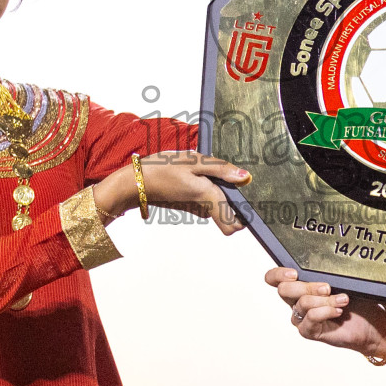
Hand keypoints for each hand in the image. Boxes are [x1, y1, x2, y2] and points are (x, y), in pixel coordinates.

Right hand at [95, 151, 247, 234]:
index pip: (233, 225)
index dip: (245, 216)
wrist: (135, 182)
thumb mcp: (193, 160)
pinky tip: (201, 175)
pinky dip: (208, 191)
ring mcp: (195, 209)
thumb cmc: (162, 168)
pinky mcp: (189, 205)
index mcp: (208, 198)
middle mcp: (203, 209)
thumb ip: (221, 169)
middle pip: (229, 216)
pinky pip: (207, 202)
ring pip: (218, 206)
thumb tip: (245, 177)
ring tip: (213, 171)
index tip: (249, 200)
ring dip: (221, 193)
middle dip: (236, 202)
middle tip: (232, 179)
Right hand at [262, 268, 385, 366]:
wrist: (371, 324)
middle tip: (327, 287)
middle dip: (307, 286)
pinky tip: (339, 310)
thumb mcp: (342, 282)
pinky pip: (310, 318)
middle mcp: (296, 302)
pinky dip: (326, 311)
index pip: (274, 279)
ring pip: (301, 304)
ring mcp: (301, 318)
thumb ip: (327, 274)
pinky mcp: (309, 331)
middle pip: (283, 290)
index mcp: (299, 286)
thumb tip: (323, 263)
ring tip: (344, 299)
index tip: (294, 272)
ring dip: (325, 300)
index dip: (277, 274)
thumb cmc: (357, 301)